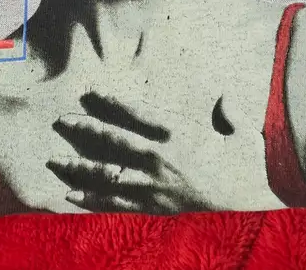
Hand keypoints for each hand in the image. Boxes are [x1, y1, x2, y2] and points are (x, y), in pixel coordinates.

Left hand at [47, 89, 274, 212]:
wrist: (249, 212)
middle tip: (61, 121)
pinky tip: (72, 196)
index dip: (109, 101)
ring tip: (56, 161)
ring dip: (79, 166)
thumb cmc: (247, 172)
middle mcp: (158, 157)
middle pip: (112, 140)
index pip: (134, 112)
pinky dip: (91, 200)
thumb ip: (230, 113)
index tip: (89, 93)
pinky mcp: (152, 210)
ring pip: (107, 173)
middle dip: (84, 129)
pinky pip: (115, 204)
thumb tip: (225, 96)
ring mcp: (152, 186)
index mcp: (176, 133)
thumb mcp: (243, 136)